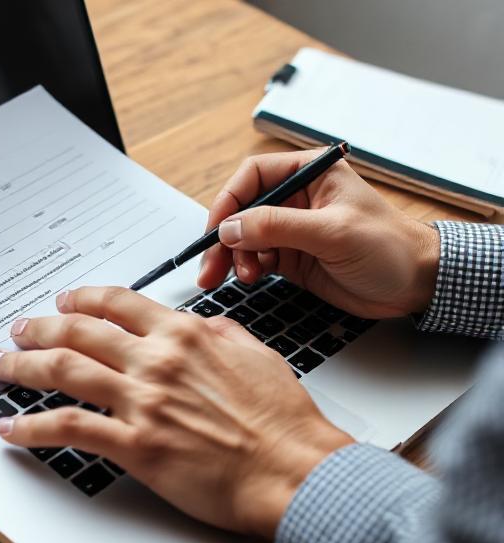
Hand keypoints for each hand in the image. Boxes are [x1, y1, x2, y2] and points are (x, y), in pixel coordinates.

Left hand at [0, 287, 352, 536]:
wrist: (295, 469)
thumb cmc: (282, 421)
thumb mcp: (256, 354)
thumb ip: (220, 332)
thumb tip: (200, 323)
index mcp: (184, 334)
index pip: (117, 303)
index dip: (82, 299)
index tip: (63, 302)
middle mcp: (156, 361)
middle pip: (78, 331)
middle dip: (39, 327)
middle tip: (18, 329)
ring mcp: (142, 401)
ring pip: (64, 370)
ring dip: (22, 365)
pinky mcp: (136, 445)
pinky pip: (69, 427)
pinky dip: (33, 426)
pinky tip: (12, 426)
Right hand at [198, 149, 439, 317]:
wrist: (417, 285)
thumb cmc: (389, 247)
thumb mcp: (332, 231)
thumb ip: (277, 227)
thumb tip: (230, 228)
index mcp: (310, 173)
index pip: (253, 176)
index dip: (229, 201)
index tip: (217, 229)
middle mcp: (296, 197)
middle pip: (242, 210)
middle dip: (224, 237)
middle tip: (210, 265)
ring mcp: (292, 228)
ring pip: (244, 237)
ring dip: (232, 257)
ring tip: (237, 277)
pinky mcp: (292, 256)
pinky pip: (255, 258)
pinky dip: (245, 269)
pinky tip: (249, 279)